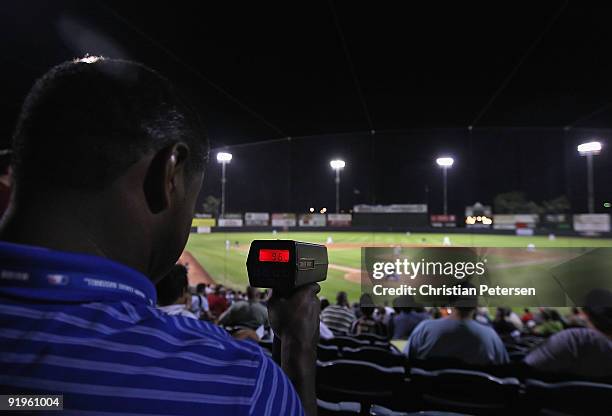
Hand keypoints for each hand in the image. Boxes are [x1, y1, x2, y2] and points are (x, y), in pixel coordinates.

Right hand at [267, 283, 319, 415]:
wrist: (298, 345)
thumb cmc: (286, 322)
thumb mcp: (274, 303)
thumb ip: (275, 292)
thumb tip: (276, 287)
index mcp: (308, 292)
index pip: (312, 283)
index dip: (304, 284)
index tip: (296, 287)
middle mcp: (315, 302)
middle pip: (309, 296)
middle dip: (300, 298)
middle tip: (287, 301)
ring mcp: (318, 315)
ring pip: (309, 308)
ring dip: (301, 310)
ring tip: (287, 316)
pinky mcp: (317, 327)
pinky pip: (309, 320)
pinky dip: (302, 321)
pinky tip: (292, 326)